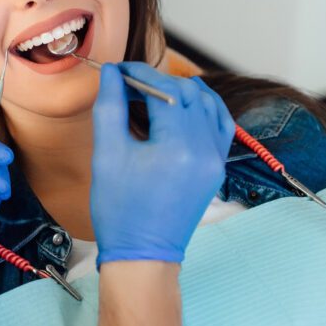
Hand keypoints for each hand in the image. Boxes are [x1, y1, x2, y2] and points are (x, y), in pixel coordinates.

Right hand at [90, 63, 234, 265]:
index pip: (164, 90)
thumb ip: (110, 107)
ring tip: (151, 95)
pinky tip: (182, 106)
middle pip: (187, 92)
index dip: (139, 74)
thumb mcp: (106, 155)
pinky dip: (202, 108)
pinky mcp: (217, 167)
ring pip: (207, 103)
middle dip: (157, 81)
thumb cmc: (120, 210)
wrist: (143, 253)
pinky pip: (219, 123)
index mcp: (177, 146)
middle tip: (128, 84)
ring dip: (180, 91)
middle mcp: (205, 149)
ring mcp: (216, 159)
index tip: (118, 72)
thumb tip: (112, 74)